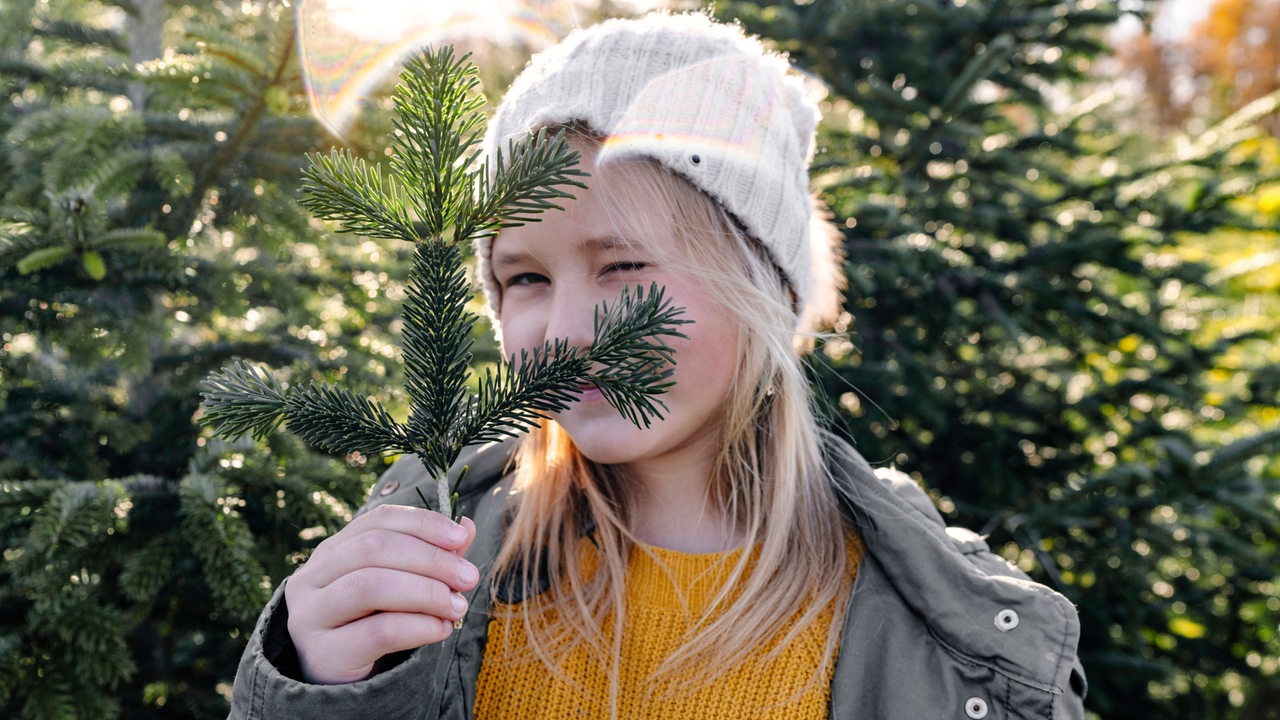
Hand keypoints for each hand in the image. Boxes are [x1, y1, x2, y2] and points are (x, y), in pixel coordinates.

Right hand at [284, 504, 479, 683]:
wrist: (336, 683)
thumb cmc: (370, 625)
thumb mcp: (400, 587)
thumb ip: (431, 557)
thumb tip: (467, 526)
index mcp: (332, 551)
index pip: (379, 520)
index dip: (423, 523)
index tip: (461, 537)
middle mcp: (312, 576)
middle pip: (374, 548)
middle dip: (431, 559)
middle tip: (468, 577)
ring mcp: (310, 614)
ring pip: (371, 586)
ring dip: (426, 592)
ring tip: (457, 607)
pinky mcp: (322, 653)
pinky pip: (378, 631)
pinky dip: (418, 627)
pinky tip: (440, 629)